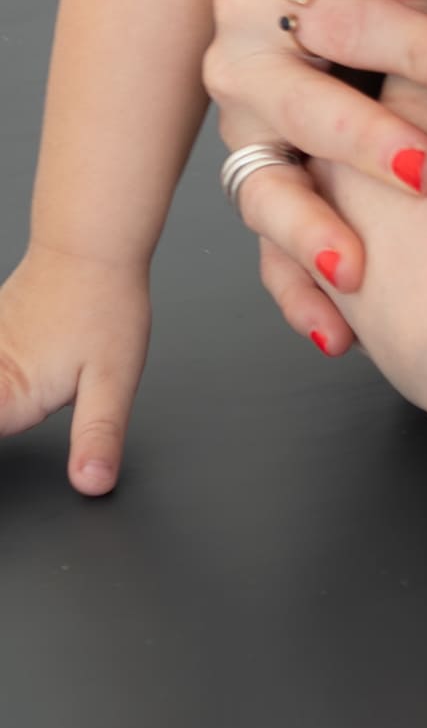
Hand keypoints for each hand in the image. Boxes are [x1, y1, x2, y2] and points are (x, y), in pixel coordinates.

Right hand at [0, 247, 152, 492]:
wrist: (89, 245)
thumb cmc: (104, 305)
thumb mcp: (114, 379)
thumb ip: (99, 434)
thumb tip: (92, 482)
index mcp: (9, 398)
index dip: (3, 447)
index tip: (11, 459)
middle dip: (2, 416)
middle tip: (29, 409)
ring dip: (1, 403)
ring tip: (26, 394)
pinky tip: (13, 387)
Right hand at [203, 0, 426, 357]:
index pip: (340, 17)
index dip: (411, 38)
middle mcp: (241, 65)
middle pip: (300, 107)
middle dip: (362, 139)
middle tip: (426, 168)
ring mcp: (244, 133)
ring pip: (265, 191)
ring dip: (310, 233)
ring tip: (358, 270)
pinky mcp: (259, 182)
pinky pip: (268, 251)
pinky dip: (297, 293)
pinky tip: (338, 334)